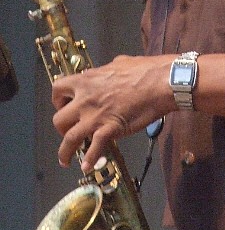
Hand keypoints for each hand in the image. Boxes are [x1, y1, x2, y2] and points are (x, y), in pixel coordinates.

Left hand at [52, 54, 173, 171]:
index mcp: (87, 80)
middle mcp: (85, 99)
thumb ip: (107, 69)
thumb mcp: (120, 62)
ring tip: (65, 160)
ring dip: (65, 152)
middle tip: (70, 132)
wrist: (162, 82)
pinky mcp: (110, 129)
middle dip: (62, 128)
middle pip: (58, 119)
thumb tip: (109, 70)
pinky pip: (94, 148)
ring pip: (69, 138)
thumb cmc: (145, 70)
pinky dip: (90, 160)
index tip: (66, 106)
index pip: (57, 90)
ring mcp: (96, 116)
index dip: (59, 101)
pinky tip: (88, 167)